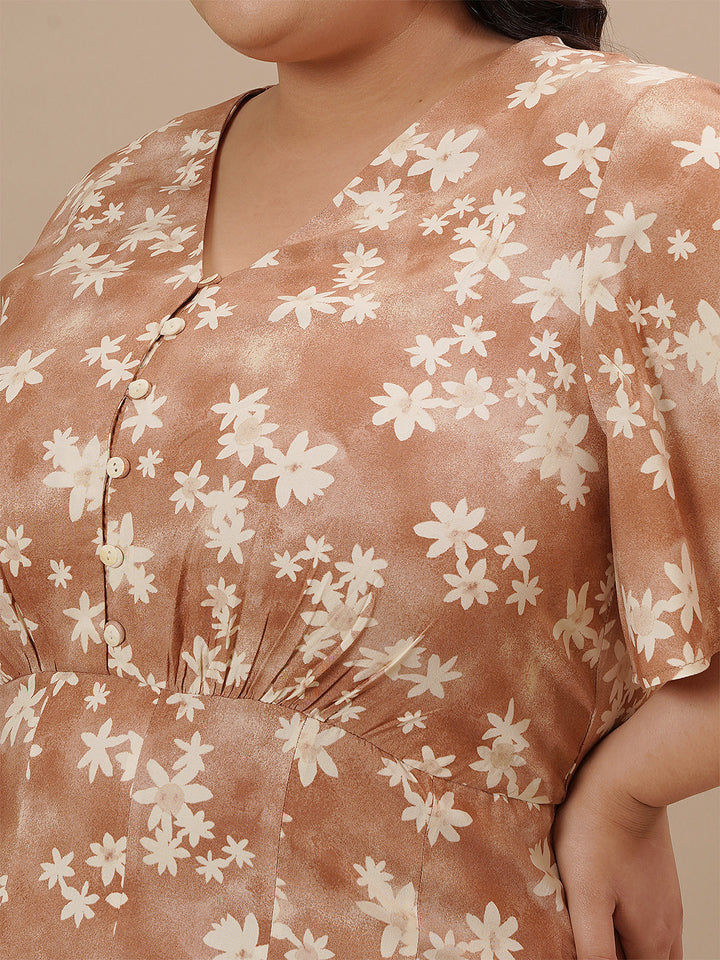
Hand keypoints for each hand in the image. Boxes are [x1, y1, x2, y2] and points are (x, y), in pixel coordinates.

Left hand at [551, 745, 683, 959]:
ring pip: (652, 945)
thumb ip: (592, 948)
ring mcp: (665, 900)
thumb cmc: (597, 832)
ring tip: (594, 931)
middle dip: (619, 958)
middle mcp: (667, 925)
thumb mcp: (585, 896)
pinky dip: (631, 927)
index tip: (585, 947)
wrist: (623, 779)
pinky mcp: (658, 878)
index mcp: (651, 939)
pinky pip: (651, 918)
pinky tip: (608, 908)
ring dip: (627, 948)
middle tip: (585, 940)